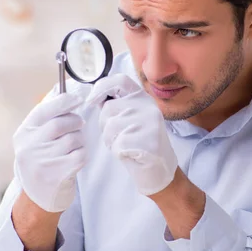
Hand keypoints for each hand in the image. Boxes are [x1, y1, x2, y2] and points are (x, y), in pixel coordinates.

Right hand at [13, 83, 90, 211]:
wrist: (39, 198)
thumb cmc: (41, 161)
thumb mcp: (35, 139)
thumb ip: (46, 117)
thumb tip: (62, 88)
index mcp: (23, 134)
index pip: (44, 111)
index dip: (64, 101)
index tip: (77, 99)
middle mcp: (30, 147)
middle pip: (62, 123)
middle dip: (75, 121)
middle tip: (78, 125)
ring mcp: (43, 162)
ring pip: (74, 139)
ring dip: (79, 140)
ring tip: (72, 147)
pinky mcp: (58, 174)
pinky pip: (80, 154)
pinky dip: (82, 154)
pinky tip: (74, 160)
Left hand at [87, 74, 177, 195]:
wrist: (159, 170)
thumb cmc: (140, 144)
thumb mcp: (131, 118)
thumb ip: (117, 106)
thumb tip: (95, 96)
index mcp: (143, 98)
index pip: (119, 80)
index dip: (101, 87)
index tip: (92, 100)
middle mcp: (148, 106)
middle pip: (108, 108)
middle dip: (104, 125)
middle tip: (118, 136)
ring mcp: (150, 122)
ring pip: (110, 126)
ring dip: (111, 140)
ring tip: (126, 145)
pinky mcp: (148, 140)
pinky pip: (118, 143)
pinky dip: (118, 152)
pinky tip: (130, 154)